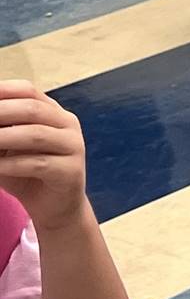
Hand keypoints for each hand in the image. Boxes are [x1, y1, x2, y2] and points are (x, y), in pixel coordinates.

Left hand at [0, 81, 91, 230]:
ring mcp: (73, 146)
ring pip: (36, 135)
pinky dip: (10, 164)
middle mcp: (67, 124)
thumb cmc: (27, 173)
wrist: (56, 207)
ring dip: (3, 137)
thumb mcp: (8, 148)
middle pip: (32, 109)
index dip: (2, 91)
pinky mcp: (71, 171)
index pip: (28, 90)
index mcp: (53, 112)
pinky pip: (38, 164)